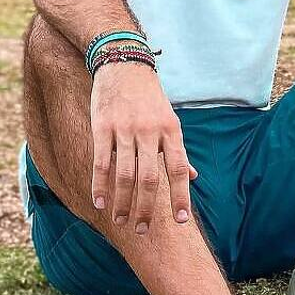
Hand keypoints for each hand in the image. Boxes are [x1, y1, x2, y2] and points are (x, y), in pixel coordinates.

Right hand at [90, 62, 196, 233]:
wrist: (124, 64)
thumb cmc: (150, 98)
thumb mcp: (170, 120)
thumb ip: (178, 150)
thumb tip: (194, 177)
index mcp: (171, 131)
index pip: (180, 169)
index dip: (181, 196)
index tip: (182, 221)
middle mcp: (150, 131)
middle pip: (150, 178)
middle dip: (146, 208)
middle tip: (142, 230)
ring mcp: (125, 129)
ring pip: (125, 174)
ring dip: (122, 202)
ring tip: (121, 221)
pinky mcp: (102, 126)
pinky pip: (101, 161)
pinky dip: (100, 185)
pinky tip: (100, 203)